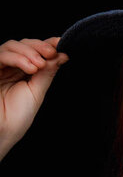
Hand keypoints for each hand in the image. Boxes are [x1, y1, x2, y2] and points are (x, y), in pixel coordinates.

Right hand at [0, 37, 68, 159]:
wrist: (1, 133)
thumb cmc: (16, 118)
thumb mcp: (36, 92)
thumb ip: (47, 72)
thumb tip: (62, 55)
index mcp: (22, 72)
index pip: (34, 51)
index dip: (47, 44)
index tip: (61, 43)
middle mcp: (9, 67)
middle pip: (23, 44)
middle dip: (40, 46)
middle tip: (52, 53)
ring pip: (12, 46)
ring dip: (29, 52)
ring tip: (40, 65)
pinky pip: (1, 56)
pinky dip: (17, 58)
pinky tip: (31, 68)